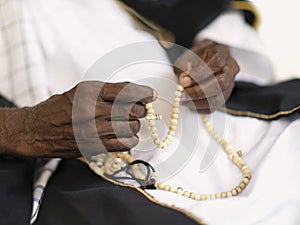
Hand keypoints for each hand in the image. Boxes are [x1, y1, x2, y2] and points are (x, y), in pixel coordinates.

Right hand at [3, 81, 155, 157]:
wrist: (39, 129)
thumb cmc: (62, 107)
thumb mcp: (84, 90)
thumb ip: (110, 90)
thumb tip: (138, 91)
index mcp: (92, 92)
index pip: (128, 91)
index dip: (144, 93)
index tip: (150, 94)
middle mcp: (95, 111)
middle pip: (135, 111)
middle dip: (140, 109)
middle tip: (135, 109)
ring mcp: (95, 131)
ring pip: (132, 128)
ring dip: (133, 125)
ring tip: (124, 122)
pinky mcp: (96, 146)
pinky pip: (125, 144)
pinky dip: (129, 139)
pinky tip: (121, 135)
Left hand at [174, 39, 239, 112]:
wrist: (203, 60)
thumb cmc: (196, 56)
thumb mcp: (187, 56)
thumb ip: (185, 66)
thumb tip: (184, 81)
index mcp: (222, 53)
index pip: (216, 64)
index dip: (199, 74)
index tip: (184, 82)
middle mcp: (230, 69)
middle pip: (220, 84)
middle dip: (199, 91)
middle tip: (182, 94)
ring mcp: (230, 84)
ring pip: (218, 98)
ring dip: (198, 102)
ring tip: (183, 99)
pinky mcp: (224, 96)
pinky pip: (214, 107)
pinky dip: (200, 108)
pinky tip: (189, 103)